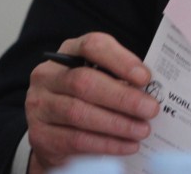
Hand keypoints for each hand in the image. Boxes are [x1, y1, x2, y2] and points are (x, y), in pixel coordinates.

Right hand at [25, 32, 159, 173]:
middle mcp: (48, 75)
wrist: (51, 127)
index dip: (120, 60)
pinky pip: (75, 140)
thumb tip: (151, 90)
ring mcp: (40, 105)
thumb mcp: (100, 77)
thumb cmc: (86, 95)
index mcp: (68, 52)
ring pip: (79, 113)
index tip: (145, 77)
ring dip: (116, 124)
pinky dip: (105, 144)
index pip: (92, 45)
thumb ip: (120, 77)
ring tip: (142, 130)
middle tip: (151, 109)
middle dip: (122, 97)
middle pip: (85, 82)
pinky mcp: (40, 134)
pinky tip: (127, 145)